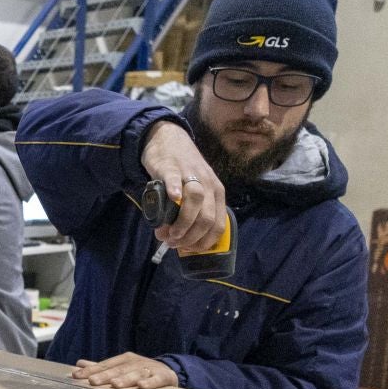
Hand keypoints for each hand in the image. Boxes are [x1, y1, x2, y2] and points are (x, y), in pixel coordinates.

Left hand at [72, 353, 176, 388]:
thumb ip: (100, 367)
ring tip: (115, 384)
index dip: (90, 370)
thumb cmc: (139, 371)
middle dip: (105, 375)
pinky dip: (150, 382)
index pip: (104, 365)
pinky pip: (156, 379)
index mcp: (123, 360)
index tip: (76, 376)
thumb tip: (79, 364)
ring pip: (135, 374)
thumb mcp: (121, 367)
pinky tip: (142, 386)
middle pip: (118, 369)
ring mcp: (148, 369)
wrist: (169, 371)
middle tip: (92, 381)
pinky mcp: (163, 376)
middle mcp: (134, 363)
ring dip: (125, 379)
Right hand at [139, 120, 226, 253]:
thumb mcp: (197, 190)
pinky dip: (174, 191)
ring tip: (169, 233)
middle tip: (174, 242)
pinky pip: (175, 180)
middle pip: (206, 217)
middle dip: (190, 236)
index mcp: (217, 193)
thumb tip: (180, 240)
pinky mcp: (171, 167)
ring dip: (183, 223)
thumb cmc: (183, 170)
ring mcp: (190, 175)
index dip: (203, 242)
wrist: (169, 139)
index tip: (188, 248)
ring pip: (195, 201)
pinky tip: (170, 200)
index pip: (218, 225)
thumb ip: (193, 213)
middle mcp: (208, 185)